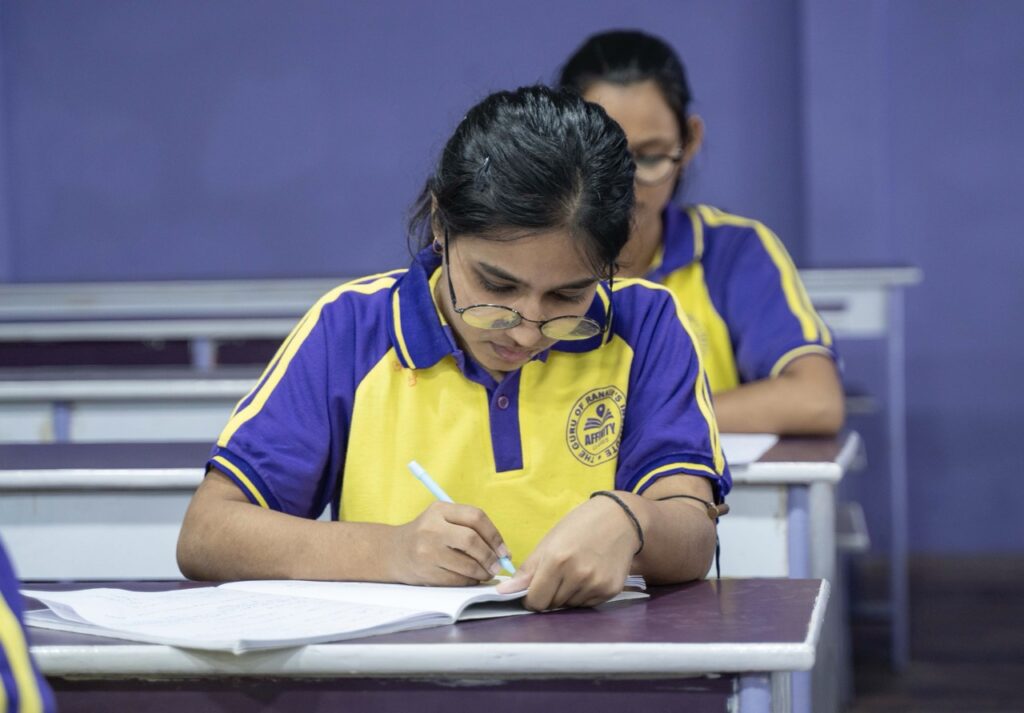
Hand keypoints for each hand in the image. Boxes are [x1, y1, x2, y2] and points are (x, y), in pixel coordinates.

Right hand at [388, 502, 509, 585]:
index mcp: (440, 510)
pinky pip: (457, 580)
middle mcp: (432, 528)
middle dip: (490, 556)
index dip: (495, 535)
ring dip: (482, 572)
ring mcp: (427, 551)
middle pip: (472, 540)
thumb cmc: (426, 534)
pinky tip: (471, 578)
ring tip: (487, 573)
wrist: (392, 552)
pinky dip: (469, 581)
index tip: (503, 549)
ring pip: (466, 564)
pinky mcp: (426, 572)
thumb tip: (501, 550)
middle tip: (498, 565)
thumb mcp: (441, 519)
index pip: (476, 517)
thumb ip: (468, 526)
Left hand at [496, 494, 637, 609]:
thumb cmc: (579, 526)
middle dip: (550, 594)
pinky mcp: (611, 590)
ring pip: (570, 606)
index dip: (532, 596)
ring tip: (577, 570)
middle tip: (560, 573)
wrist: (620, 518)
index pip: (535, 600)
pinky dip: (584, 594)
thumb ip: (527, 571)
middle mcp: (578, 575)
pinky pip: (588, 604)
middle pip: (552, 605)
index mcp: (557, 560)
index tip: (535, 587)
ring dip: (568, 595)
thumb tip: (503, 591)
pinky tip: (591, 574)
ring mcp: (596, 584)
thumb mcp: (549, 542)